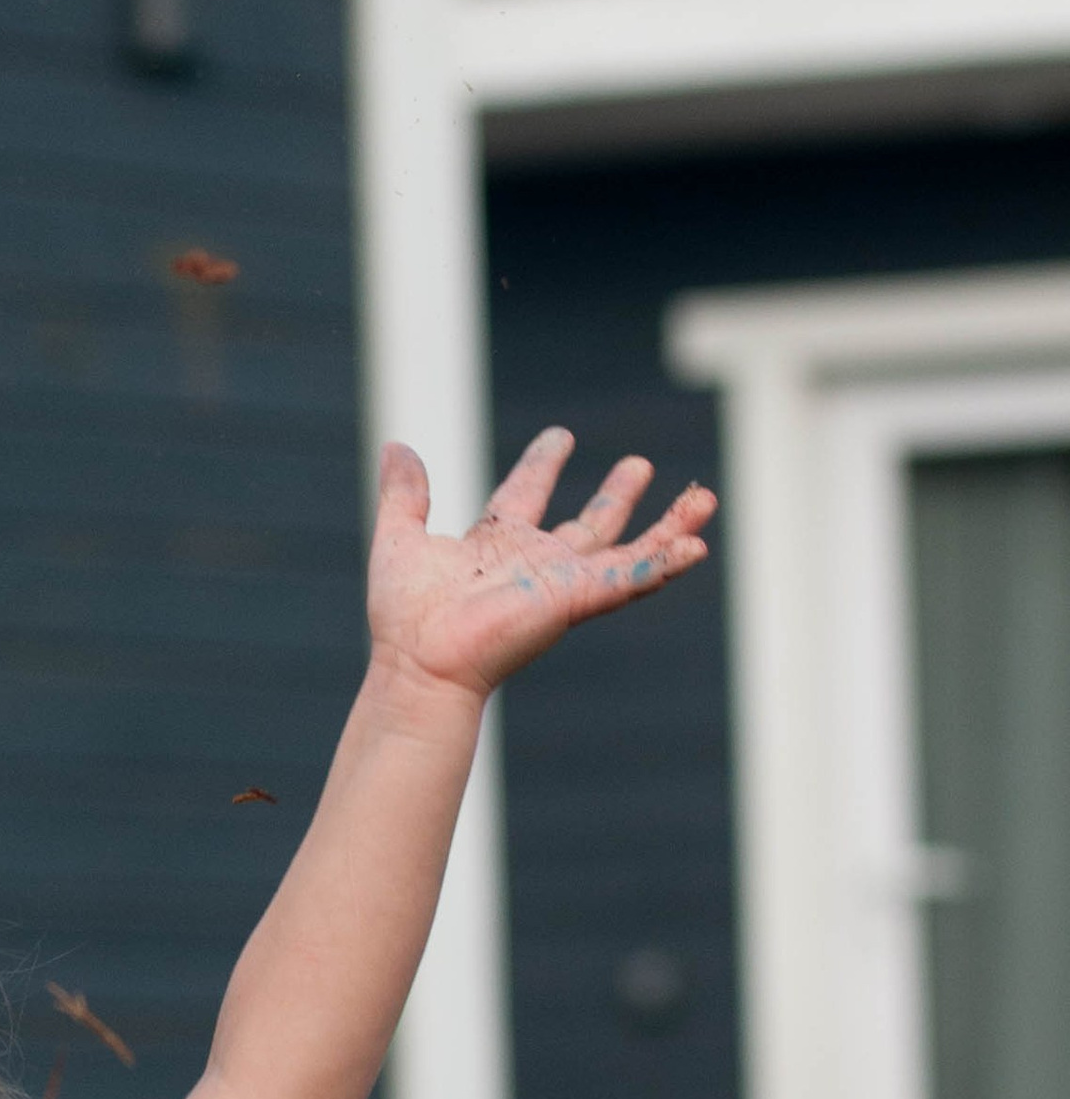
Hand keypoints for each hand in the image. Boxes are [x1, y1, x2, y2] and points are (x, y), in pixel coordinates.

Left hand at [367, 430, 714, 701]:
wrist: (418, 662)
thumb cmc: (405, 616)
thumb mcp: (400, 537)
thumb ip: (404, 493)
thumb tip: (397, 446)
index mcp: (495, 544)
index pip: (526, 493)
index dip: (543, 464)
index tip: (561, 437)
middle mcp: (534, 563)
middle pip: (589, 525)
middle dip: (616, 496)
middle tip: (640, 463)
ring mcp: (561, 582)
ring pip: (628, 550)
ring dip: (665, 527)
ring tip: (702, 498)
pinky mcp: (576, 598)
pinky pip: (630, 578)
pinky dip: (664, 562)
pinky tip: (697, 546)